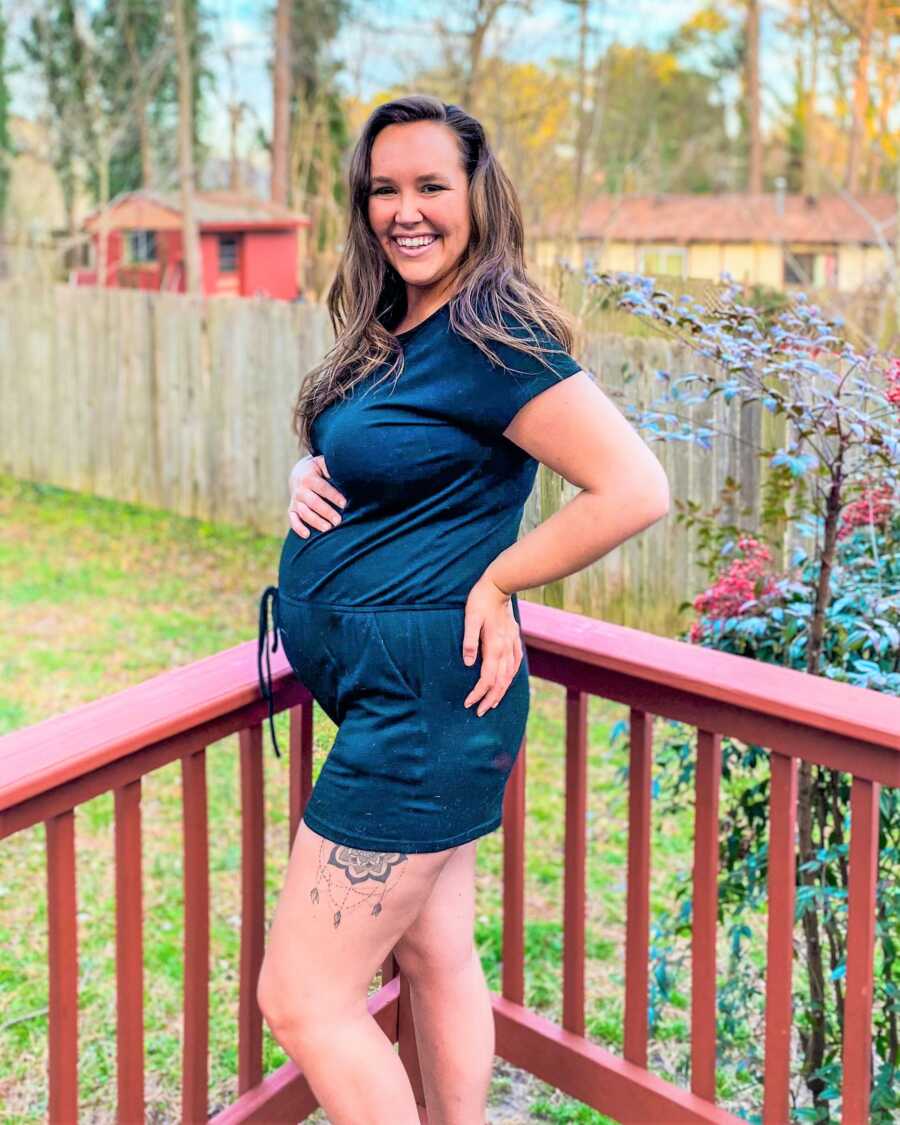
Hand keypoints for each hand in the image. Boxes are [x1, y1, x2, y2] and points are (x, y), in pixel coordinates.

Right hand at [288, 454, 346, 537]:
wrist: (299, 473)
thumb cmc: (318, 470)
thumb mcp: (322, 464)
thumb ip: (330, 467)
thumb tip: (344, 472)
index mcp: (309, 477)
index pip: (322, 488)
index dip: (333, 496)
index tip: (344, 504)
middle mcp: (300, 490)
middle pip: (313, 502)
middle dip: (326, 512)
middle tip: (338, 521)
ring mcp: (295, 500)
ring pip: (304, 513)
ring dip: (315, 521)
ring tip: (328, 529)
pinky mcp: (292, 509)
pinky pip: (293, 520)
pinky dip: (298, 528)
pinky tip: (307, 535)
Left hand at [462, 574, 523, 716]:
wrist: (500, 585)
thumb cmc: (480, 600)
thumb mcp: (470, 618)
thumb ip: (469, 640)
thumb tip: (468, 663)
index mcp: (494, 646)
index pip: (487, 678)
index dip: (478, 693)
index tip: (468, 703)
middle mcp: (506, 648)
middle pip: (500, 682)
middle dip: (490, 699)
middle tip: (479, 712)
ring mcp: (512, 644)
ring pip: (510, 675)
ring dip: (501, 691)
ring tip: (492, 703)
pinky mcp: (514, 639)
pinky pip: (516, 664)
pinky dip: (511, 677)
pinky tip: (507, 681)